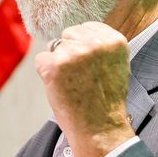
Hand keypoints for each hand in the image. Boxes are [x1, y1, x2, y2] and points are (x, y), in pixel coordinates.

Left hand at [34, 22, 134, 156]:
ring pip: (55, 47)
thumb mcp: (116, 65)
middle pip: (69, 35)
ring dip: (59, 64)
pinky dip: (46, 73)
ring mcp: (74, 53)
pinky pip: (41, 60)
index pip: (87, 27)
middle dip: (70, 52)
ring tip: (73, 85)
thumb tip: (79, 32)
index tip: (89, 65)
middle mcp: (95, 43)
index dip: (84, 46)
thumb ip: (101, 46)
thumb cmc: (106, 100)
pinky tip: (60, 87)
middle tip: (80, 77)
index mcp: (114, 41)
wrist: (99, 129)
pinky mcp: (55, 66)